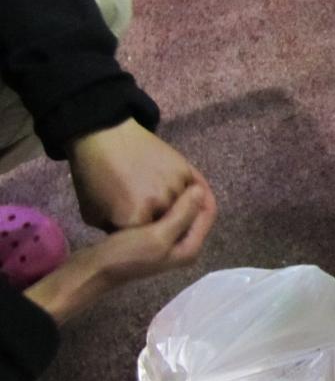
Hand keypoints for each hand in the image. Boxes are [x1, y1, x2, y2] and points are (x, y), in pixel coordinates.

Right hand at [23, 184, 213, 323]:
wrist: (93, 269)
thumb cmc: (126, 253)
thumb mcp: (157, 235)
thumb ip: (182, 214)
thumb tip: (201, 190)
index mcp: (190, 248)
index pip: (207, 213)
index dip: (202, 192)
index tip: (192, 171)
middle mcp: (183, 246)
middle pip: (195, 213)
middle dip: (191, 193)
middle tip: (181, 169)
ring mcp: (168, 242)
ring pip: (180, 212)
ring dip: (178, 196)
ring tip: (171, 175)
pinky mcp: (153, 238)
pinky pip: (166, 214)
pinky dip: (165, 202)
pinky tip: (156, 189)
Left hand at [68, 119, 216, 234]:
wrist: (105, 136)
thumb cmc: (93, 176)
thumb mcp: (95, 214)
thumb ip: (120, 232)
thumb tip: (139, 239)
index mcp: (134, 221)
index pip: (149, 244)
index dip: (144, 241)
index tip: (136, 236)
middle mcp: (162, 207)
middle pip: (172, 229)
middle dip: (163, 226)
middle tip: (151, 218)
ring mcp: (177, 188)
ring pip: (186, 211)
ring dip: (179, 211)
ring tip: (162, 201)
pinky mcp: (186, 171)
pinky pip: (195, 192)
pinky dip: (188, 194)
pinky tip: (178, 191)